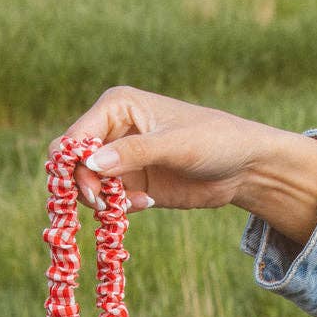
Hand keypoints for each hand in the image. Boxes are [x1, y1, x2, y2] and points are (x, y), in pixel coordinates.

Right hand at [48, 85, 316, 244]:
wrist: (243, 167)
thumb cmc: (214, 141)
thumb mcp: (174, 144)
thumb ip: (133, 153)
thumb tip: (90, 163)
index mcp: (116, 107)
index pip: (74, 136)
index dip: (73, 163)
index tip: (90, 188)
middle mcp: (112, 130)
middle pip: (72, 163)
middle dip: (83, 186)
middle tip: (103, 204)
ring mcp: (120, 159)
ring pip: (86, 186)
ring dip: (102, 201)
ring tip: (131, 205)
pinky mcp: (130, 184)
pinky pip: (107, 202)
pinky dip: (117, 209)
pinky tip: (144, 205)